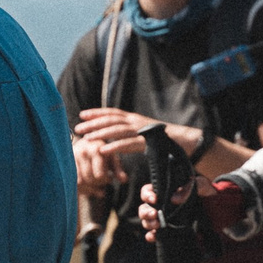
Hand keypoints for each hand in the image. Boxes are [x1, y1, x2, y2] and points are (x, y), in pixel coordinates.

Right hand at [70, 133, 124, 197]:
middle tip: (102, 180)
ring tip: (95, 184)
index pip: (99, 175)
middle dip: (97, 183)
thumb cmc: (103, 153)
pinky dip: (81, 188)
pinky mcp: (65, 163)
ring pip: (80, 182)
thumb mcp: (112, 158)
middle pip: (90, 179)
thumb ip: (118, 169)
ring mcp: (72, 158)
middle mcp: (82, 152)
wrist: (86, 142)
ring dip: (89, 187)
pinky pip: (72, 182)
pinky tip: (87, 186)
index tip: (108, 178)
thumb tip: (124, 180)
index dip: (105, 180)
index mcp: (96, 149)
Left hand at [73, 108, 196, 175]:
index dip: (97, 112)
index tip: (82, 113)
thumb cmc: (163, 138)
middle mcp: (136, 121)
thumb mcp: (143, 132)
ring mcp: (142, 131)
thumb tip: (116, 135)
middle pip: (111, 120)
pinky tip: (103, 150)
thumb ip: (130, 131)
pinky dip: (115, 147)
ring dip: (100, 134)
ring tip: (86, 139)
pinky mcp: (147, 142)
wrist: (185, 141)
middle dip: (93, 122)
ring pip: (117, 130)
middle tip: (77, 127)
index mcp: (135, 118)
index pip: (113, 112)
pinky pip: (128, 144)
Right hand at [134, 173, 215, 238]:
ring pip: (146, 221)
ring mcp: (164, 220)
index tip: (155, 199)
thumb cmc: (208, 195)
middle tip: (155, 215)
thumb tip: (174, 198)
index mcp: (166, 192)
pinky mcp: (168, 232)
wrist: (219, 212)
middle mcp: (162, 206)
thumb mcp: (202, 186)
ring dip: (148, 223)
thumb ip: (190, 187)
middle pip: (144, 208)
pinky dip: (151, 236)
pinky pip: (154, 235)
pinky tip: (155, 236)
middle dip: (145, 212)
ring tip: (157, 225)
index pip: (148, 191)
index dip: (147, 194)